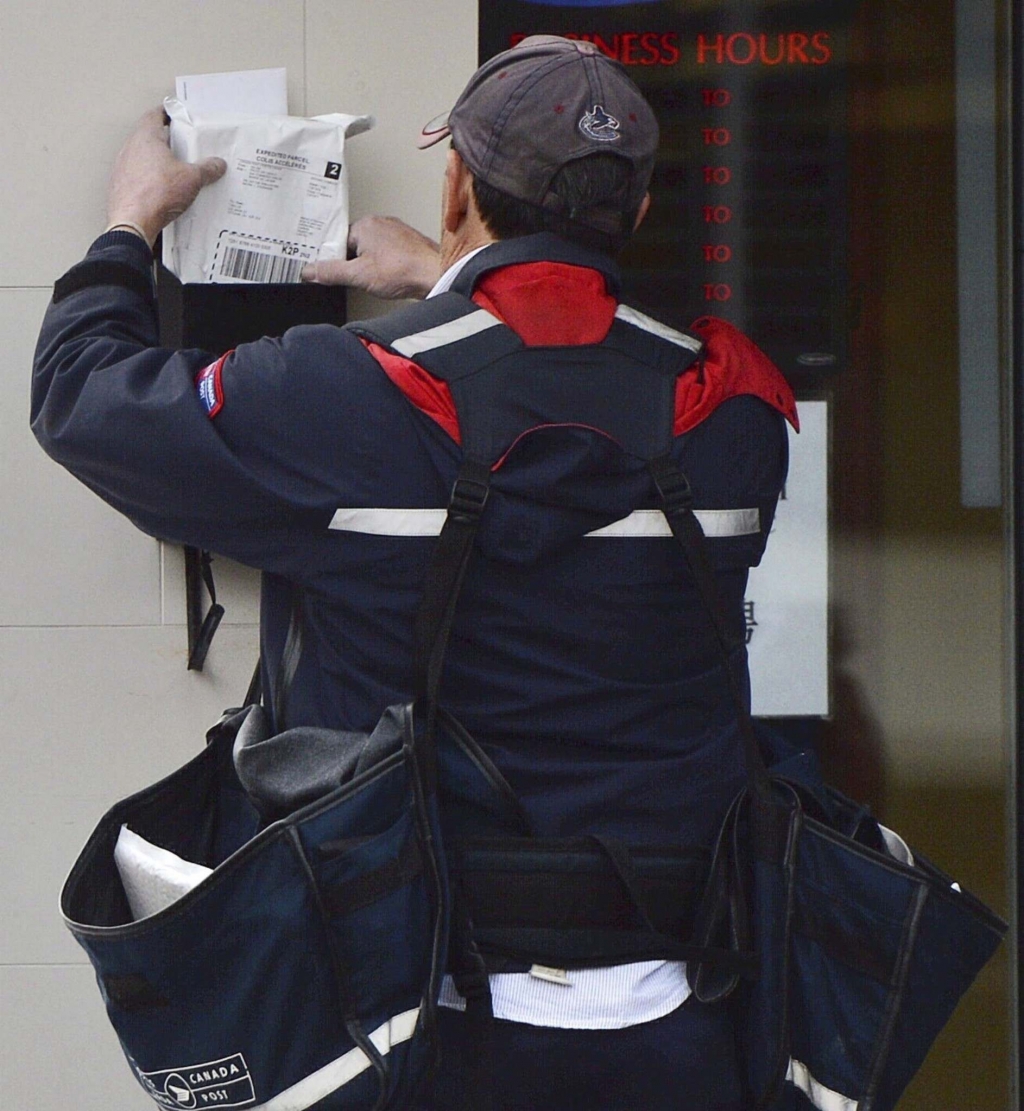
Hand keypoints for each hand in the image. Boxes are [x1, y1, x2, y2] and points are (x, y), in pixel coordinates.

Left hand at [106, 107, 226, 247]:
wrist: (133, 222)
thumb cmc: (158, 193)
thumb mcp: (192, 179)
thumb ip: (207, 169)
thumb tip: (218, 165)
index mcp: (146, 137)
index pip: (155, 115)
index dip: (167, 113)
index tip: (176, 114)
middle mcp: (131, 147)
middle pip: (149, 135)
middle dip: (166, 139)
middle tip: (182, 144)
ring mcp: (123, 166)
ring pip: (142, 156)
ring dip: (157, 160)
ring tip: (175, 169)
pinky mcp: (121, 184)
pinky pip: (138, 175)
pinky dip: (150, 177)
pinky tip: (163, 189)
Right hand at [302, 216, 439, 299]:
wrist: (437, 275)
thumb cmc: (405, 270)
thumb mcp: (358, 275)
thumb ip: (331, 273)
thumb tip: (310, 272)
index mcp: (365, 224)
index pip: (338, 240)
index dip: (335, 259)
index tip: (333, 272)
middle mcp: (381, 223)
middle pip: (354, 244)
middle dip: (354, 263)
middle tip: (359, 278)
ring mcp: (397, 232)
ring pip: (373, 249)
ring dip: (371, 265)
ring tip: (378, 278)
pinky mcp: (409, 244)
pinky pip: (389, 253)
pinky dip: (386, 266)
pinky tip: (391, 277)